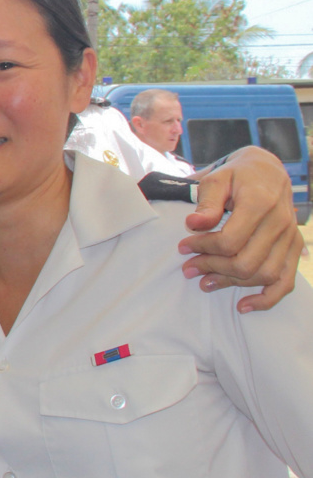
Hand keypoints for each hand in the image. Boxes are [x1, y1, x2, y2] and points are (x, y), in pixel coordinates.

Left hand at [179, 146, 300, 311]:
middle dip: (212, 268)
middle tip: (188, 268)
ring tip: (204, 282)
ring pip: (263, 275)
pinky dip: (267, 299)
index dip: (203, 249)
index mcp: (260, 203)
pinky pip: (285, 282)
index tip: (184, 247)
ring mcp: (289, 237)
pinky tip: (243, 306)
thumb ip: (206, 202)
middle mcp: (279, 222)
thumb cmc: (237, 176)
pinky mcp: (293, 248)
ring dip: (230, 283)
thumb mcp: (216, 179)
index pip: (230, 241)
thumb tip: (193, 224)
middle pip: (245, 262)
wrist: (267, 171)